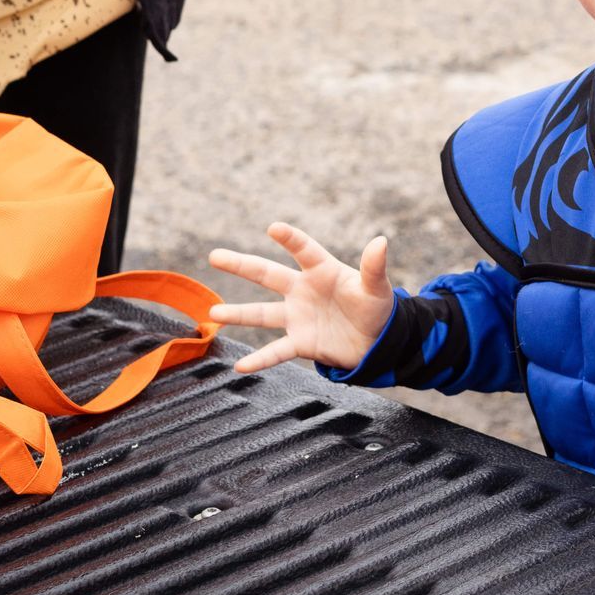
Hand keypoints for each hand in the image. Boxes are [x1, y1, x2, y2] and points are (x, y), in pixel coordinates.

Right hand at [207, 222, 395, 372]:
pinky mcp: (300, 342)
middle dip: (241, 265)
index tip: (274, 228)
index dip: (290, 239)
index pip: (304, 250)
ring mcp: (298, 317)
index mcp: (322, 271)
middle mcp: (303, 290)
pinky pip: (275, 352)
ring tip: (213, 312)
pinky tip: (240, 366)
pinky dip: (259, 360)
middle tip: (215, 255)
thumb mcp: (377, 288)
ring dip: (238, 314)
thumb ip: (374, 267)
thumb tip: (381, 241)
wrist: (376, 342)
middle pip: (268, 274)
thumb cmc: (376, 308)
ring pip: (261, 313)